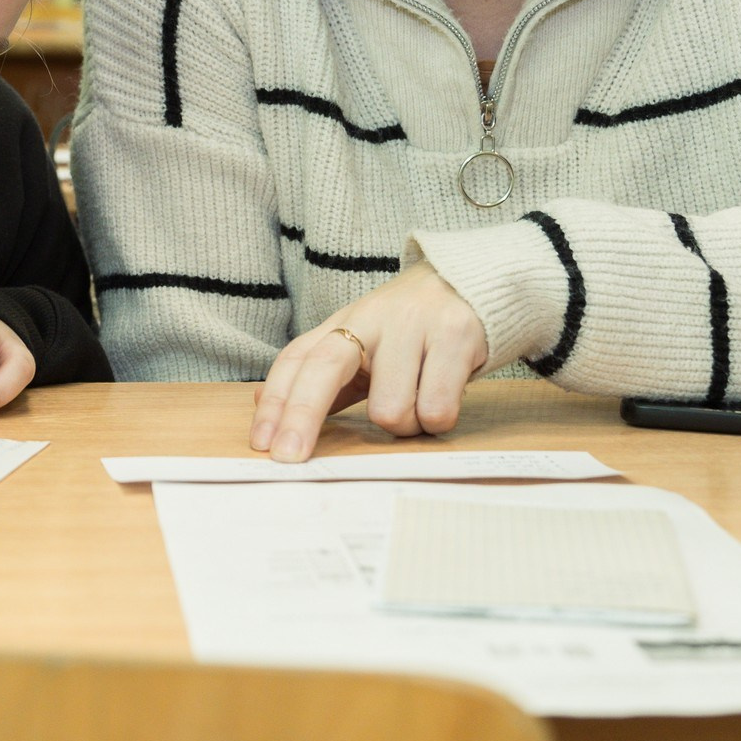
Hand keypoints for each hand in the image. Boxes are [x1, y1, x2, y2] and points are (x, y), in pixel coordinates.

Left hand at [249, 263, 488, 463]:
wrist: (479, 281)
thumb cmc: (415, 327)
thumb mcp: (366, 345)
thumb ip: (326, 378)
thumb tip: (265, 406)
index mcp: (344, 322)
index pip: (297, 359)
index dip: (274, 402)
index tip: (262, 443)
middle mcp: (373, 317)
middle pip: (324, 369)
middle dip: (301, 419)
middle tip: (291, 458)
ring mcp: (413, 323)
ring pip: (389, 409)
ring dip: (405, 426)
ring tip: (420, 403)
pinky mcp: (455, 335)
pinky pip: (435, 408)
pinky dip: (438, 420)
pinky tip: (446, 397)